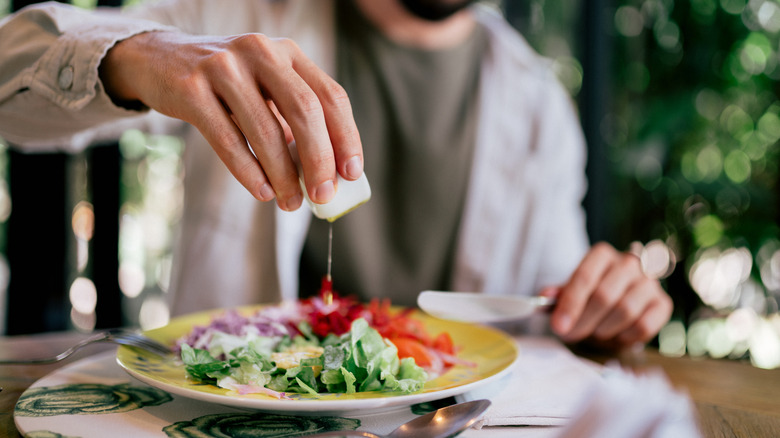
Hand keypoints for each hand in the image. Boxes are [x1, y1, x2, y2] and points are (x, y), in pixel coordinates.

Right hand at [99, 31, 362, 209]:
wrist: (159, 60)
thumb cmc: (227, 85)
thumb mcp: (266, 87)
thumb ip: (295, 120)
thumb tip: (329, 173)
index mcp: (288, 52)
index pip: (330, 96)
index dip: (346, 137)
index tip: (352, 173)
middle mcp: (260, 51)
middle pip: (305, 111)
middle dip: (319, 160)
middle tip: (324, 195)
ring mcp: (224, 67)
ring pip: (266, 131)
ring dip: (283, 176)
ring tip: (290, 203)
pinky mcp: (191, 89)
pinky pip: (228, 140)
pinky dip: (249, 172)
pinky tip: (262, 192)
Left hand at [541, 242, 672, 348]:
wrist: (617, 304)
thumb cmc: (590, 297)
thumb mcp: (570, 293)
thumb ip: (558, 294)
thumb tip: (545, 296)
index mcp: (602, 255)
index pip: (584, 277)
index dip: (570, 304)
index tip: (558, 326)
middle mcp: (630, 263)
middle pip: (604, 295)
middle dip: (583, 321)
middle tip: (570, 335)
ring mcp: (649, 283)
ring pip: (625, 310)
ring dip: (603, 329)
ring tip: (593, 333)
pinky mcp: (663, 304)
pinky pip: (644, 326)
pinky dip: (625, 337)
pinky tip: (615, 335)